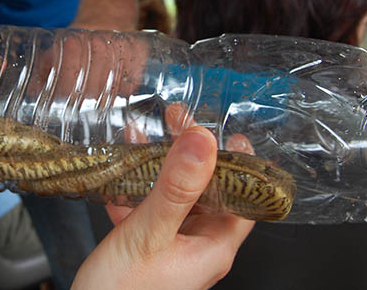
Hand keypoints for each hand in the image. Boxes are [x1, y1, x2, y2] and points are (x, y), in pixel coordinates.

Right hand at [73, 119, 253, 289]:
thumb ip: (176, 187)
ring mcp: (172, 245)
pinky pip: (149, 207)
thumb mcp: (150, 232)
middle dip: (190, 153)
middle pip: (206, 189)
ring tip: (147, 133)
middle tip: (178, 120)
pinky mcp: (147, 245)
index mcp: (213, 246)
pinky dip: (137, 183)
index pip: (244, 197)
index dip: (240, 163)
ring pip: (175, 195)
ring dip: (160, 164)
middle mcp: (198, 245)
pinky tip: (123, 165)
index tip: (228, 132)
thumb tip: (203, 141)